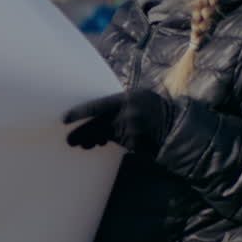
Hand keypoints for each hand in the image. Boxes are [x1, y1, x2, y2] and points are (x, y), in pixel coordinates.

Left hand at [62, 89, 176, 154]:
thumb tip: (92, 114)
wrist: (177, 125)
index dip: (79, 113)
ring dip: (92, 140)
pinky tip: (101, 144)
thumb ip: (117, 105)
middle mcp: (129, 111)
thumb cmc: (153, 110)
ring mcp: (133, 128)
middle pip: (97, 124)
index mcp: (127, 97)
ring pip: (105, 135)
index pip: (97, 105)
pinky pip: (117, 143)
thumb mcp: (137, 99)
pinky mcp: (136, 142)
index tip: (64, 119)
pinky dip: (109, 142)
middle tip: (69, 141)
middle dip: (82, 133)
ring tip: (81, 144)